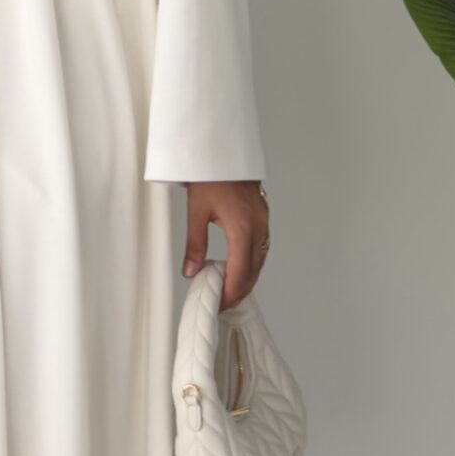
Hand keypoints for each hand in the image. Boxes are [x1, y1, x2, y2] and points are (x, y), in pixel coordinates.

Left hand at [182, 179, 269, 308]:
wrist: (224, 151)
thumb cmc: (210, 176)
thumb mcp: (196, 212)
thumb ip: (194, 245)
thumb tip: (190, 272)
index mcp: (242, 230)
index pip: (239, 274)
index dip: (230, 293)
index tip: (218, 304)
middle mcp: (258, 228)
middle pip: (253, 271)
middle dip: (239, 291)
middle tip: (222, 303)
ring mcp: (263, 222)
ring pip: (260, 261)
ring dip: (247, 279)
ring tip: (229, 290)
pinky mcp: (263, 217)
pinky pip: (262, 248)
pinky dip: (252, 263)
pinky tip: (239, 268)